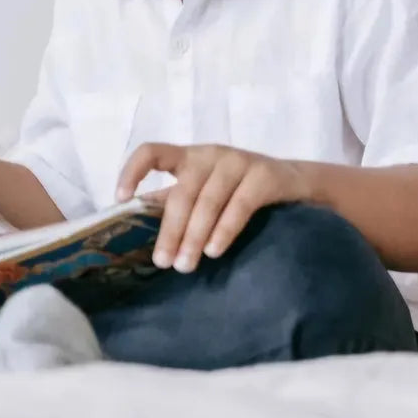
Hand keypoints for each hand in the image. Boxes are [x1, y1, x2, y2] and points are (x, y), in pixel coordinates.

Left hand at [114, 143, 310, 273]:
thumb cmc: (240, 191)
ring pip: (208, 201)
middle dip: (170, 229)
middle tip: (163, 262)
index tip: (121, 198)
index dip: (133, 170)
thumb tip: (134, 225)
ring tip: (185, 265)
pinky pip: (240, 205)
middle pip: (183, 191)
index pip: (153, 152)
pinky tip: (214, 251)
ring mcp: (239, 161)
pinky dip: (224, 230)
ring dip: (194, 236)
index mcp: (189, 157)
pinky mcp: (264, 174)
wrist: (296, 183)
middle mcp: (211, 154)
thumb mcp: (205, 192)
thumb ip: (176, 202)